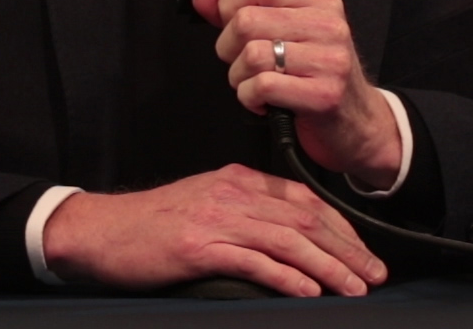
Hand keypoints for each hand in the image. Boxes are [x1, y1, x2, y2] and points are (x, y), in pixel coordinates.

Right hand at [40, 165, 387, 295]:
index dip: (341, 228)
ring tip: (352, 289)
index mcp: (237, 181)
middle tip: (373, 276)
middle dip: (346, 249)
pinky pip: (253, 260)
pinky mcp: (198, 246)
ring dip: (328, 266)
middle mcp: (232, 193)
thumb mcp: (204, 206)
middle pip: (305, 219)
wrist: (99, 231)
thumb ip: (244, 216)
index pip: (304, 200)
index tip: (364, 253)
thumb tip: (290, 245)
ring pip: (287, 239)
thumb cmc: (150, 228)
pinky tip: (306, 291)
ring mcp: (216, 218)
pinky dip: (285, 276)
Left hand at [192, 0, 402, 189]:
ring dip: (240, 77)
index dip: (229, 5)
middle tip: (244, 63)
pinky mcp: (324, 95)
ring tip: (256, 84)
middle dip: (229, 48)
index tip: (232, 26)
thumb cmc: (318, 78)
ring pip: (251, 54)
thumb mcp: (286, 36)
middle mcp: (327, 25)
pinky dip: (250, 98)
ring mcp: (328, 60)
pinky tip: (264, 102)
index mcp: (319, 1)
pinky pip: (262, 86)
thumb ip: (240, 13)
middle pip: (246, 19)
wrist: (358, 124)